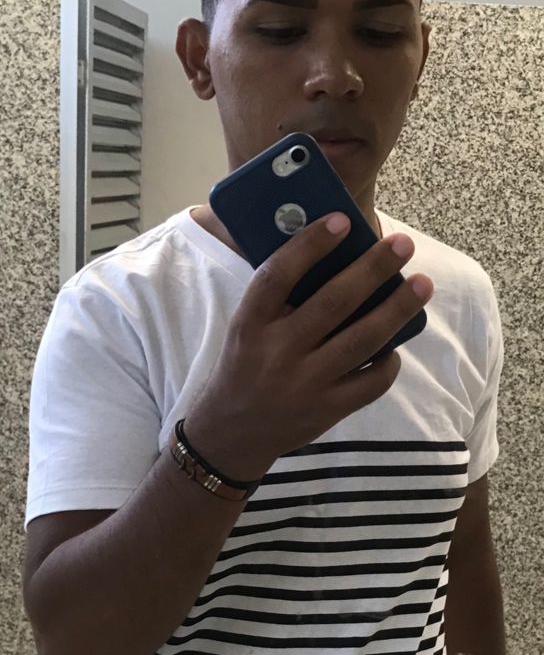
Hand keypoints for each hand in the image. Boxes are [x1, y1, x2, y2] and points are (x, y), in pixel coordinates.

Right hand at [186, 211, 433, 481]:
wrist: (232, 433)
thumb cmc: (243, 366)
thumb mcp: (245, 329)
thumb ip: (277, 299)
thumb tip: (332, 255)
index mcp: (250, 324)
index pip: (278, 275)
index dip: (310, 245)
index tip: (341, 221)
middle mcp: (276, 352)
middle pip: (333, 302)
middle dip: (373, 269)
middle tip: (402, 244)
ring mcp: (304, 383)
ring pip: (363, 339)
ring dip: (397, 309)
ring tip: (422, 284)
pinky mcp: (326, 410)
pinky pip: (371, 381)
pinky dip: (389, 359)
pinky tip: (396, 342)